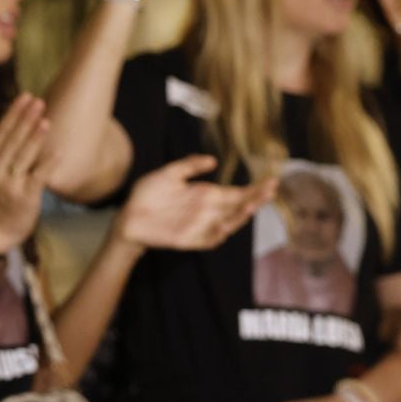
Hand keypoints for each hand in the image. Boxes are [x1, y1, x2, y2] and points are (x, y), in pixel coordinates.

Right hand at [0, 93, 51, 252]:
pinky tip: (58, 152)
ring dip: (35, 137)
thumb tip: (23, 117)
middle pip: (13, 139)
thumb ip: (7, 147)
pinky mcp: (25, 196)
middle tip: (39, 100)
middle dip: (26, 118)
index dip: (14, 112)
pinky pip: (39, 176)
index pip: (2, 130)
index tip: (26, 95)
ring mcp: (10, 183)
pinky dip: (49, 163)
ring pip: (24, 155)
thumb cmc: (1, 192)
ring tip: (46, 120)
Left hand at [115, 155, 275, 252]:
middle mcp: (208, 211)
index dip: (255, 189)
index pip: (237, 192)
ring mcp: (201, 227)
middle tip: (270, 191)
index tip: (271, 182)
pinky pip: (209, 240)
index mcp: (207, 194)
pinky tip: (225, 226)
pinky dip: (218, 234)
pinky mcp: (190, 240)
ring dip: (241, 216)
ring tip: (252, 205)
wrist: (128, 216)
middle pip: (238, 207)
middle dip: (255, 200)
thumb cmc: (148, 194)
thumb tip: (214, 161)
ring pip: (229, 223)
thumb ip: (190, 166)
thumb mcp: (169, 174)